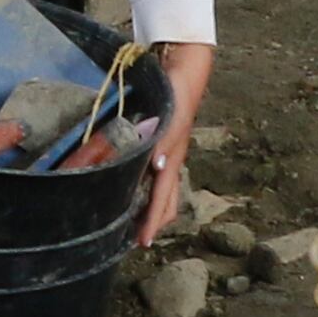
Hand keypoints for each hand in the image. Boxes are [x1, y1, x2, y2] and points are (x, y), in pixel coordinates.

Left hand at [137, 43, 216, 246]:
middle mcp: (172, 162)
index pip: (162, 201)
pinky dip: (146, 188)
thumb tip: (160, 167)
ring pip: (162, 191)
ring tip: (133, 220)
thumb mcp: (170, 119)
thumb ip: (164, 142)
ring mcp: (169, 154)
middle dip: (154, 223)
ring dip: (150, 209)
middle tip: (135, 239)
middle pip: (166, 203)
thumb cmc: (177, 95)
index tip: (143, 244)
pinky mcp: (164, 144)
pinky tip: (132, 187)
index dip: (152, 223)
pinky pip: (156, 175)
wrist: (185, 72)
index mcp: (173, 160)